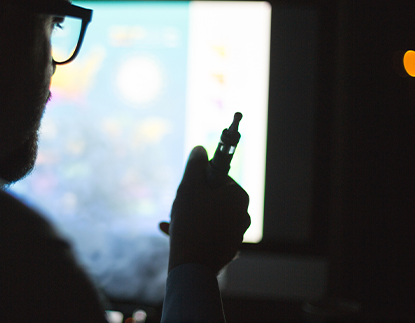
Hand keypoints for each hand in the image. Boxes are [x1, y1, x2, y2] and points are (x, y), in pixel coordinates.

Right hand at [159, 146, 249, 273]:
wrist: (192, 265)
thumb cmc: (192, 221)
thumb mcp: (190, 186)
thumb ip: (195, 165)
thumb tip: (200, 149)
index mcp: (239, 196)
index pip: (218, 176)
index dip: (198, 180)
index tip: (187, 188)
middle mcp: (243, 214)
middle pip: (212, 197)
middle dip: (192, 200)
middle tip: (178, 206)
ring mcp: (236, 234)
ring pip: (208, 215)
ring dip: (189, 215)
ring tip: (174, 222)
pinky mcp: (226, 249)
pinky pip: (207, 233)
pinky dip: (192, 231)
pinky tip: (171, 232)